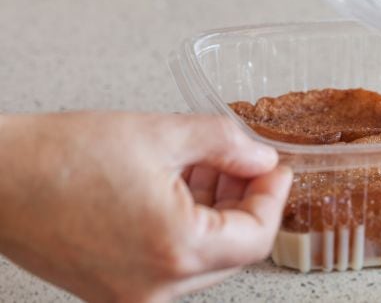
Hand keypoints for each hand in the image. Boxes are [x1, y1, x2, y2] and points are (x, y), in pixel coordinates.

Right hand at [0, 112, 291, 301]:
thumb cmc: (63, 155)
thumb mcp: (161, 134)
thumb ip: (226, 144)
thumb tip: (261, 158)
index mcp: (175, 249)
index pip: (256, 237)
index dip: (274, 198)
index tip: (277, 168)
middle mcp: (157, 287)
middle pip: (233, 251)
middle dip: (245, 201)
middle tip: (242, 161)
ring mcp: (133, 295)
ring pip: (204, 257)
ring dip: (216, 212)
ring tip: (206, 166)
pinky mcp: (115, 290)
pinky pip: (172, 263)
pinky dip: (187, 227)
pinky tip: (179, 188)